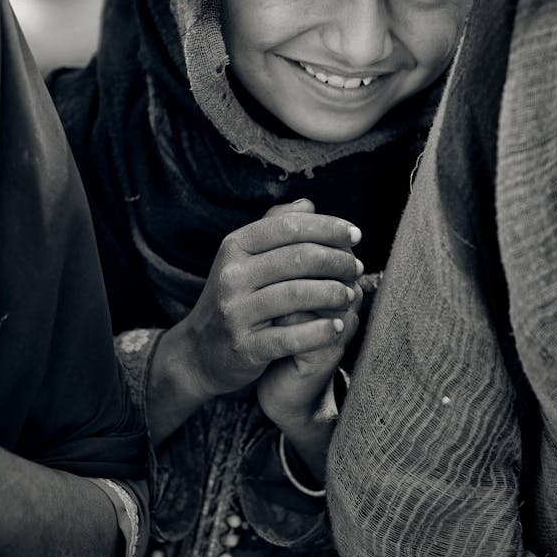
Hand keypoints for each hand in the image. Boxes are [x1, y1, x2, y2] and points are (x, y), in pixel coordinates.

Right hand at [147, 200, 360, 444]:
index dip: (328, 227)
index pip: (289, 226)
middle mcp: (232, 275)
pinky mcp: (244, 346)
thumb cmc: (235, 298)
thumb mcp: (245, 258)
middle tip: (356, 268)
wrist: (200, 352)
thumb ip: (275, 228)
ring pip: (297, 295)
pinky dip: (320, 332)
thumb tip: (308, 204)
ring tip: (350, 295)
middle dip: (336, 260)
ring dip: (333, 293)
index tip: (355, 234)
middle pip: (297, 258)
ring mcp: (236, 312)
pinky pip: (290, 337)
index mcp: (235, 246)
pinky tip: (338, 327)